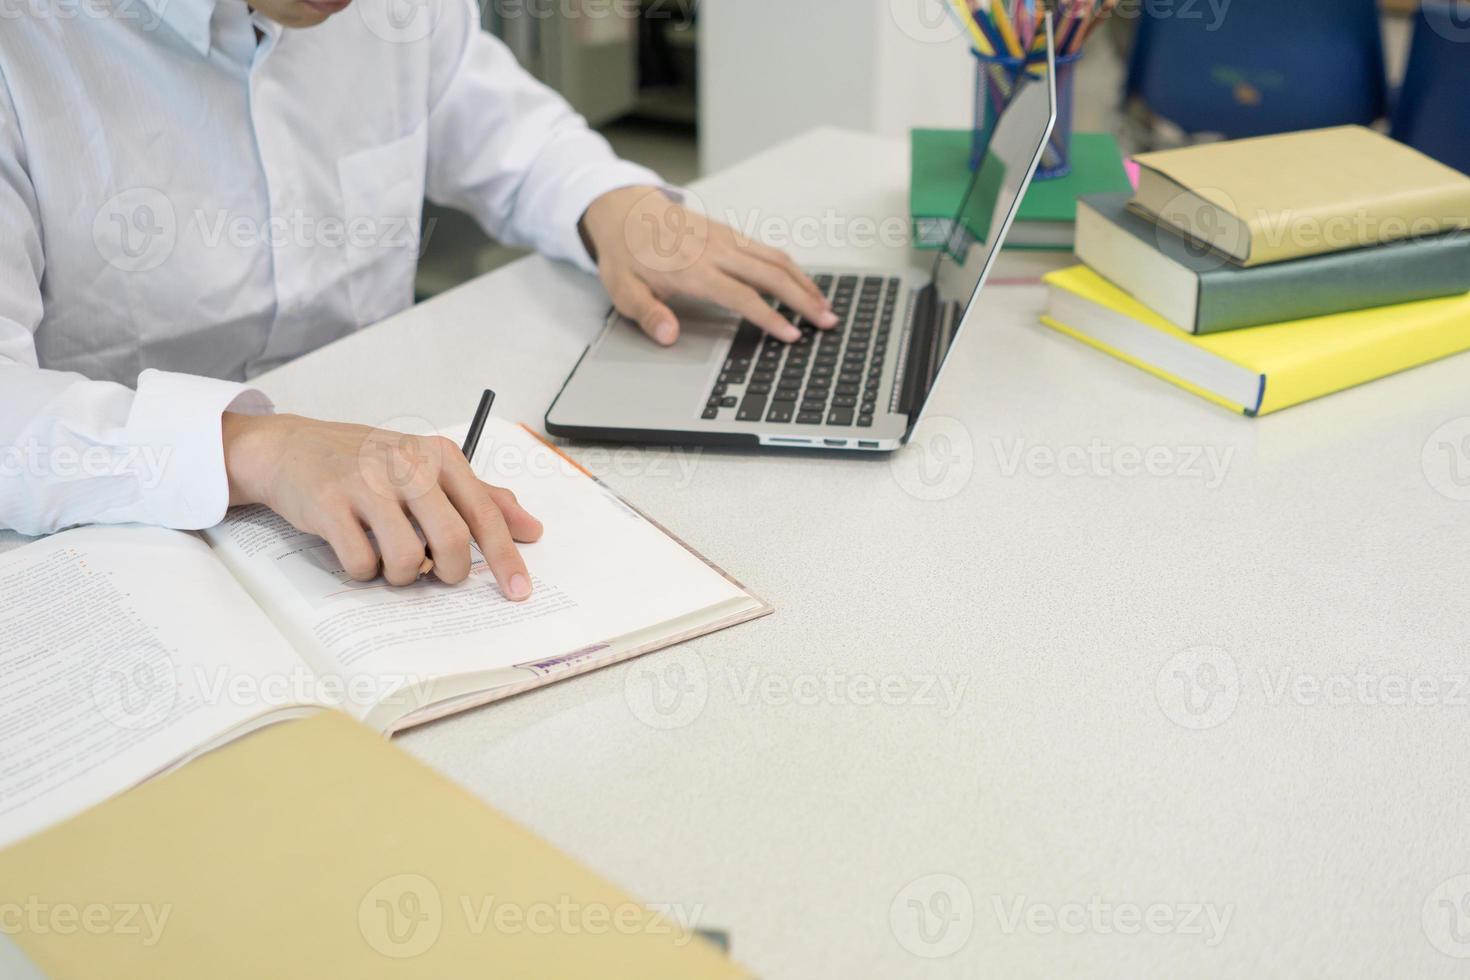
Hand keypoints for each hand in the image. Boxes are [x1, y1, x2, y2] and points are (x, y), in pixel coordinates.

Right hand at [221, 413, 542, 597]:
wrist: (290, 447)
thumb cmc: (366, 463)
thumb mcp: (427, 466)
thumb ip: (481, 497)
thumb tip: (531, 529)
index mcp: (439, 456)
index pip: (485, 512)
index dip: (506, 557)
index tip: (518, 591)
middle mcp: (407, 464)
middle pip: (452, 539)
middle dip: (451, 572)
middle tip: (439, 575)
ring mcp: (366, 482)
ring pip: (407, 558)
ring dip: (403, 575)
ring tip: (391, 560)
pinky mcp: (329, 503)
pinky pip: (362, 563)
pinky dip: (364, 573)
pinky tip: (358, 553)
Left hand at [579, 185, 839, 345]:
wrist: (623, 210)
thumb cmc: (626, 255)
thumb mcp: (624, 291)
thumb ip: (648, 314)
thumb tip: (668, 335)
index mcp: (694, 270)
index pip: (742, 297)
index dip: (770, 318)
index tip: (792, 335)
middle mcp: (716, 252)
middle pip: (772, 276)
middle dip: (804, 300)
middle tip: (827, 322)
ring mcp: (726, 239)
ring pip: (776, 259)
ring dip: (805, 283)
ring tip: (825, 305)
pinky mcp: (729, 233)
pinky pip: (767, 249)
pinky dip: (791, 268)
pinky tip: (802, 282)